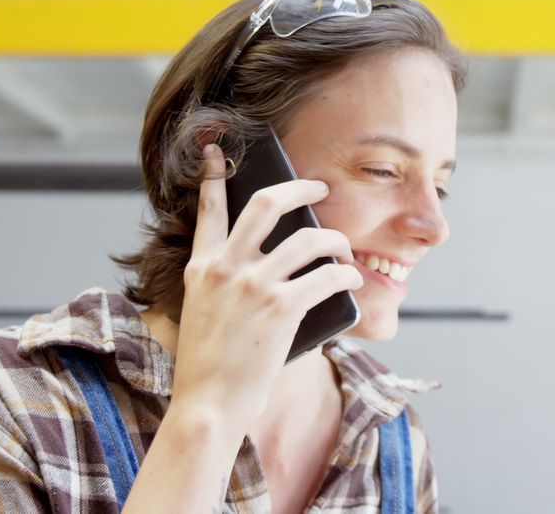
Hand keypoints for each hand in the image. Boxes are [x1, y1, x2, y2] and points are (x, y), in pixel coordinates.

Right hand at [169, 143, 363, 429]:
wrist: (207, 403)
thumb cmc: (212, 366)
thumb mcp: (204, 313)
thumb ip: (227, 283)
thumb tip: (273, 262)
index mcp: (202, 267)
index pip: (209, 209)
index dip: (216, 175)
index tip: (218, 151)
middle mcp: (225, 267)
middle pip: (268, 204)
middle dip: (300, 188)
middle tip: (319, 187)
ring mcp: (253, 284)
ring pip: (309, 239)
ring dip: (336, 240)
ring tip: (344, 248)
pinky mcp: (280, 307)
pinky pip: (326, 276)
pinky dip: (345, 275)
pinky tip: (351, 279)